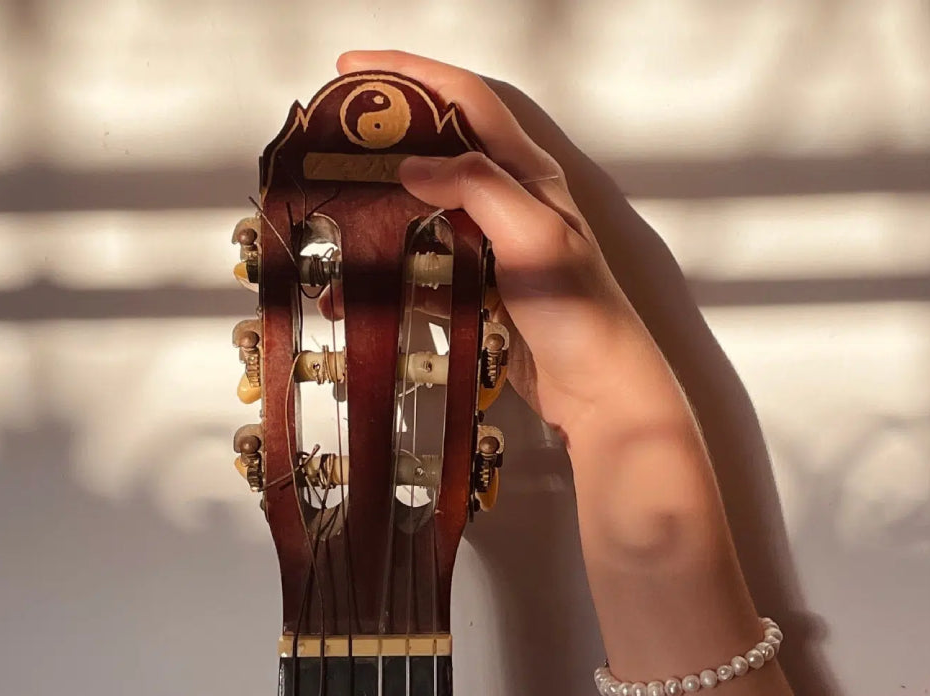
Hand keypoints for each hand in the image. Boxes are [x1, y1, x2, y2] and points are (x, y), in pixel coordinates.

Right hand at [333, 50, 677, 443]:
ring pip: (424, 216)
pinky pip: (426, 272)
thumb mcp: (535, 236)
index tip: (351, 70)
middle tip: (330, 147)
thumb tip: (412, 165)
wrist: (599, 392)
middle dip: (383, 145)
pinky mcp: (481, 294)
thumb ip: (479, 187)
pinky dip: (392, 277)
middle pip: (436, 154)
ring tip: (332, 227)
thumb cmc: (581, 312)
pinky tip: (358, 291)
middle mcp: (510, 204)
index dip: (410, 74)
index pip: (466, 100)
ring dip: (379, 220)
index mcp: (529, 176)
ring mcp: (493, 251)